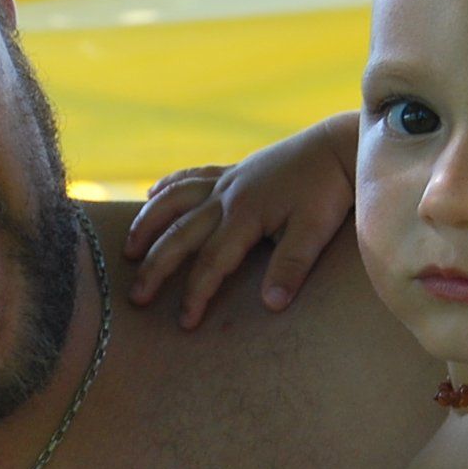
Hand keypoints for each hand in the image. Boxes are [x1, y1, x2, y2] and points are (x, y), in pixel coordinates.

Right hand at [124, 116, 354, 327]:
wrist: (340, 146)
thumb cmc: (329, 190)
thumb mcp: (315, 231)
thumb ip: (291, 267)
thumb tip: (271, 305)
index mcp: (244, 215)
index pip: (210, 263)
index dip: (195, 294)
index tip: (185, 322)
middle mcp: (226, 195)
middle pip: (180, 235)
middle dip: (156, 267)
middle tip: (136, 297)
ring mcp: (227, 180)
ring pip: (175, 201)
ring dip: (148, 224)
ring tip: (127, 248)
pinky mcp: (234, 170)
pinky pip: (191, 176)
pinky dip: (168, 186)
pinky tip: (150, 194)